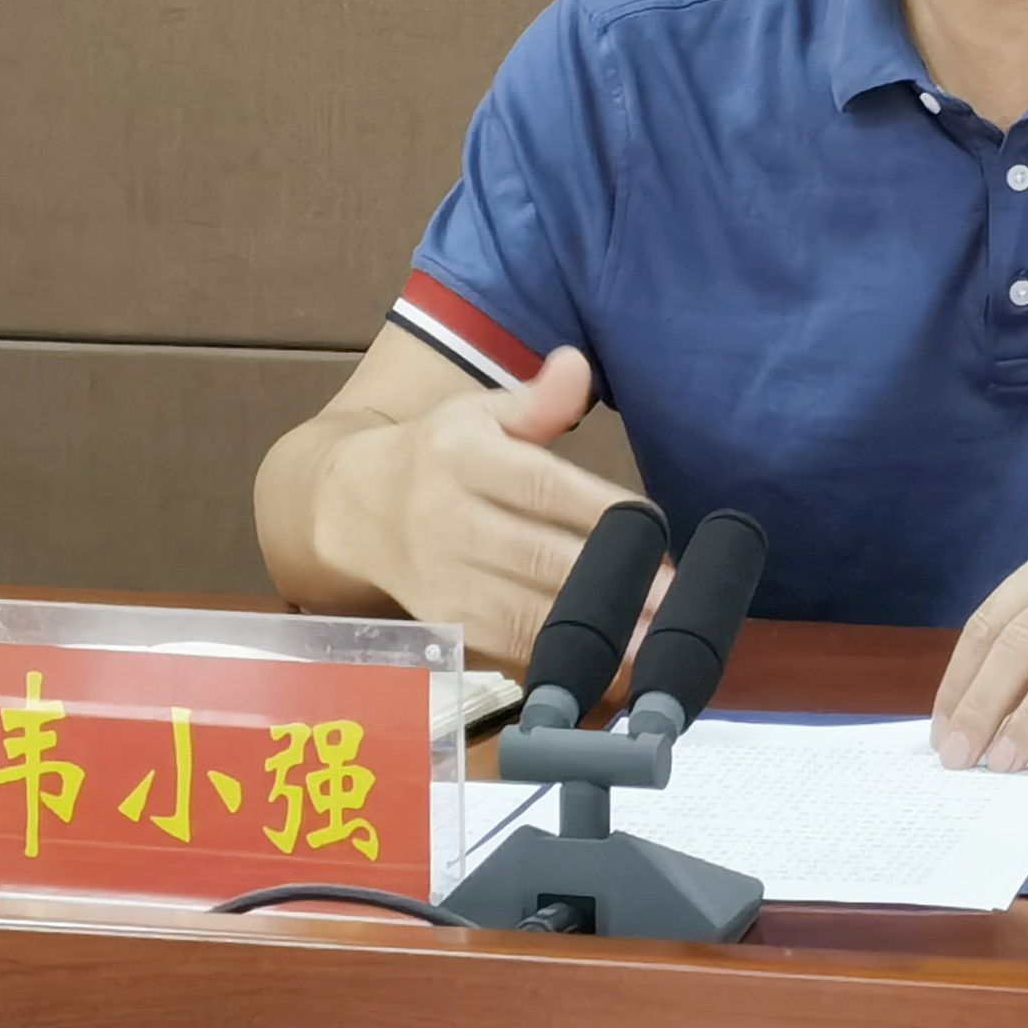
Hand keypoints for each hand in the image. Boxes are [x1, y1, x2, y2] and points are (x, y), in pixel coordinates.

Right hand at [324, 347, 628, 663]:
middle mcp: (445, 521)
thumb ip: (536, 400)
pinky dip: (557, 655)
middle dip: (608, 580)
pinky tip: (608, 661)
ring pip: (523, 610)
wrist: (356, 509)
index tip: (652, 526)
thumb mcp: (480, 412)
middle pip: (536, 555)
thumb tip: (576, 366)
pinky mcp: (445, 623)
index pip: (540, 486)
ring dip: (590, 629)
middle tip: (671, 596)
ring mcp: (442, 579)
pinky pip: (506, 644)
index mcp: (459, 457)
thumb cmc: (439, 455)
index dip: (599, 509)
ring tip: (651, 638)